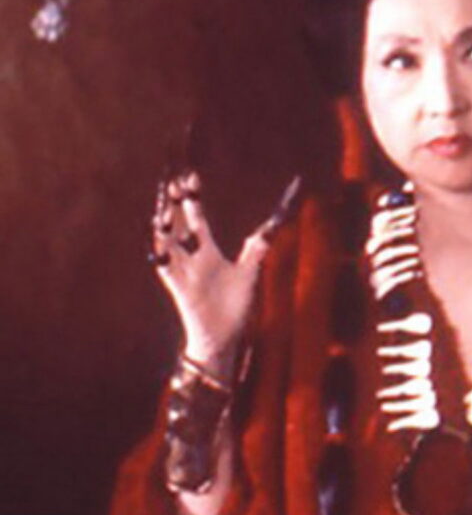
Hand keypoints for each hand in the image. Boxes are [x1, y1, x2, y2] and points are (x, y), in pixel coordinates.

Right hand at [151, 172, 298, 368]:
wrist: (223, 337)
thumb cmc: (234, 306)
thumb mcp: (249, 271)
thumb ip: (256, 248)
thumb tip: (270, 227)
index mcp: (207, 253)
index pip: (197, 219)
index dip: (193, 200)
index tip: (190, 177)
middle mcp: (192, 259)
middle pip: (179, 225)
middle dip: (175, 204)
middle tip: (173, 180)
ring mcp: (184, 273)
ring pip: (168, 243)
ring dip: (165, 226)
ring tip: (163, 206)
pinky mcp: (181, 289)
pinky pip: (167, 270)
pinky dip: (162, 256)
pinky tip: (158, 240)